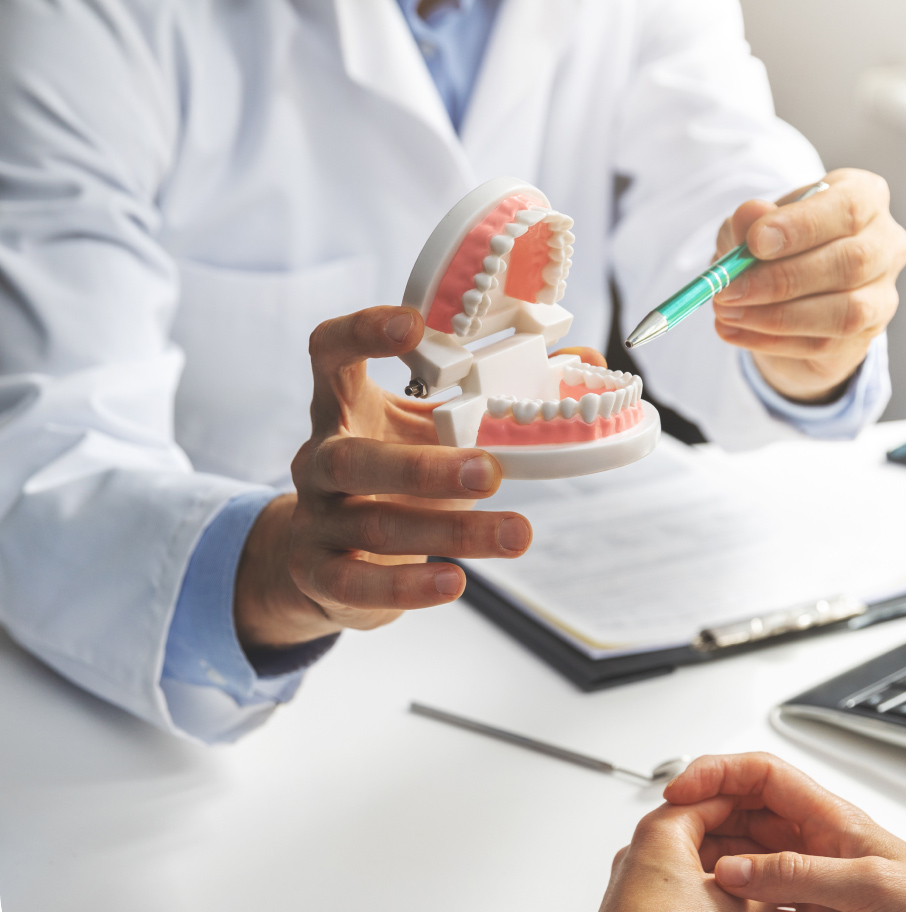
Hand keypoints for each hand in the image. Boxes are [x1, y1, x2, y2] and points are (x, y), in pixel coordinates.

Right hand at [234, 305, 604, 646]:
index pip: (330, 352)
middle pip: (355, 458)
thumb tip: (583, 356)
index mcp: (345, 407)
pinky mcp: (319, 573)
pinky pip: (358, 582)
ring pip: (376, 524)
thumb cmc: (396, 478)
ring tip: (516, 535)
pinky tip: (455, 583)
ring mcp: (315, 518)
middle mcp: (319, 458)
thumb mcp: (434, 430)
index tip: (413, 324)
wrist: (326, 559)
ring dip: (450, 532)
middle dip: (424, 466)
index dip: (362, 332)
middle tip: (491, 471)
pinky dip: (408, 587)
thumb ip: (497, 395)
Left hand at [560, 797, 823, 911]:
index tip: (788, 817)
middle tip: (800, 873)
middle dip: (767, 873)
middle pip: (722, 854)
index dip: (759, 809)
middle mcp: (653, 862)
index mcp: (662, 834)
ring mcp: (655, 903)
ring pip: (720, 902)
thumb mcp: (730, 907)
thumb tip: (779, 883)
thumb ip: (761, 887)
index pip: (715, 800)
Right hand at [666, 753, 905, 911]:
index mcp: (832, 819)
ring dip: (719, 884)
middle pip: (746, 823)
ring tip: (686, 897)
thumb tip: (733, 869)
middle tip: (667, 850)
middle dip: (706, 830)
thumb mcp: (869, 884)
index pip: (762, 776)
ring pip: (750, 876)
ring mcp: (818, 892)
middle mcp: (819, 848)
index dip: (717, 772)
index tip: (677, 791)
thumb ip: (798, 875)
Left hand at [713, 168, 905, 403]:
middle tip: (729, 289)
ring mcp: (883, 293)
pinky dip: (771, 341)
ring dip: (776, 316)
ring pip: (844, 311)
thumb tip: (750, 214)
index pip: (848, 208)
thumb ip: (750, 221)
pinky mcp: (866, 335)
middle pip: (851, 262)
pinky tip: (734, 332)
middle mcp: (886, 243)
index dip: (801, 226)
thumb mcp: (753, 227)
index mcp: (865, 197)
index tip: (754, 242)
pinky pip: (823, 343)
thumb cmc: (778, 247)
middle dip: (782, 279)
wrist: (789, 295)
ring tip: (727, 312)